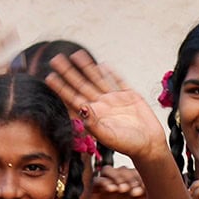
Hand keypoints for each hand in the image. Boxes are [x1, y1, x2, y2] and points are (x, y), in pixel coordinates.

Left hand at [45, 51, 169, 162]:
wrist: (149, 144)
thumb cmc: (128, 144)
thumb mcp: (109, 136)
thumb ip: (94, 123)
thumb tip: (82, 108)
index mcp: (94, 115)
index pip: (73, 98)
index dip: (61, 88)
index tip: (49, 77)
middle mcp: (102, 105)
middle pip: (81, 85)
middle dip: (68, 72)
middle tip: (56, 59)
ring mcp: (115, 99)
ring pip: (97, 79)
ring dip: (87, 67)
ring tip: (76, 54)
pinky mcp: (130, 96)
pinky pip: (118, 81)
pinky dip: (111, 73)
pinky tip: (103, 65)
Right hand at [86, 165, 146, 198]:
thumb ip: (142, 191)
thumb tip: (146, 181)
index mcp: (131, 184)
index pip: (134, 171)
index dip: (138, 177)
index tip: (141, 188)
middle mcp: (118, 183)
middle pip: (122, 169)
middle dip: (128, 177)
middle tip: (130, 189)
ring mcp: (106, 186)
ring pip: (108, 169)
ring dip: (116, 176)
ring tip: (121, 189)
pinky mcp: (95, 192)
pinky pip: (97, 180)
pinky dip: (104, 182)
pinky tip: (111, 189)